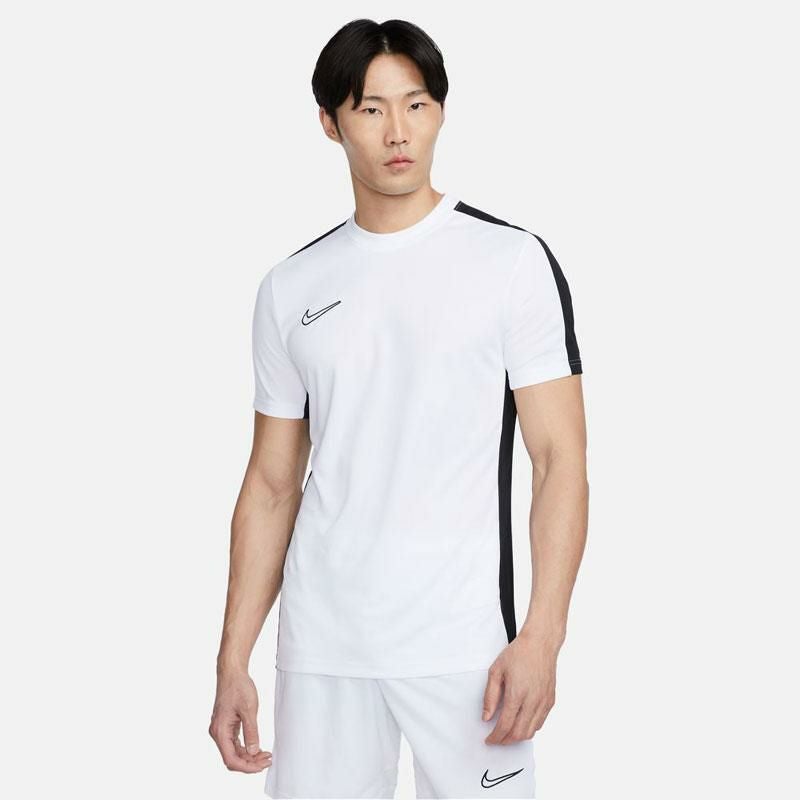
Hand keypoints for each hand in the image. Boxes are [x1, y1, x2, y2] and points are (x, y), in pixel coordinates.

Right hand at [209, 669, 271, 771]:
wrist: (232, 672)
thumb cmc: (238, 686)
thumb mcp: (248, 709)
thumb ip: (251, 732)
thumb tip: (253, 751)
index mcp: (220, 731)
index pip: (231, 759)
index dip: (247, 766)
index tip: (262, 765)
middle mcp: (217, 733)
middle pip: (232, 758)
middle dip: (250, 762)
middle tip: (268, 760)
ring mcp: (221, 730)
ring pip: (233, 751)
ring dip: (249, 756)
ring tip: (266, 755)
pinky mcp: (226, 725)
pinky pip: (234, 743)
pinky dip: (246, 748)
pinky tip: (257, 748)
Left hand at [481, 630, 557, 744]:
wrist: (540, 643)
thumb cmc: (518, 653)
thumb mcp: (496, 671)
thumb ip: (490, 696)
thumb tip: (486, 717)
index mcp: (517, 693)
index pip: (505, 725)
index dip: (496, 737)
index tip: (489, 740)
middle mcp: (533, 701)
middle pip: (519, 733)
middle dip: (506, 741)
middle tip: (496, 740)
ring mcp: (543, 702)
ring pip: (531, 732)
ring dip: (518, 737)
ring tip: (507, 734)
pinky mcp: (550, 701)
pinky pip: (540, 723)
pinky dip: (530, 728)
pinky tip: (521, 723)